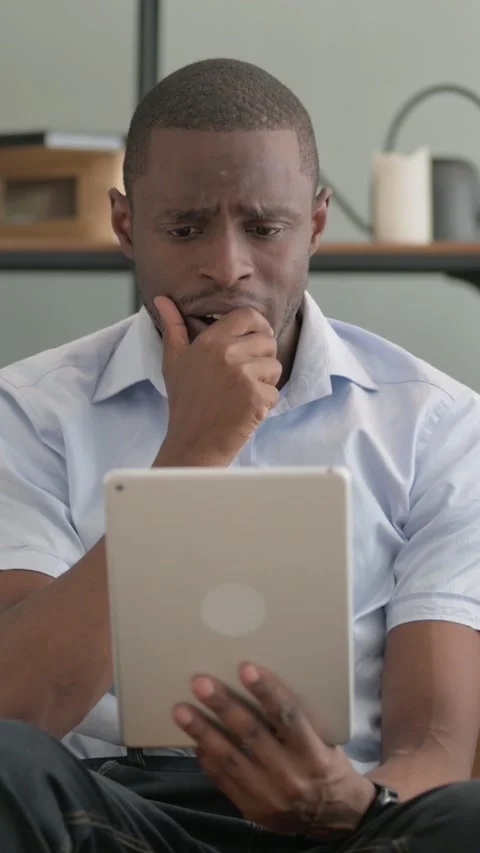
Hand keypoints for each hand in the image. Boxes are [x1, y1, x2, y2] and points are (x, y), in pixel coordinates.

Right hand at [154, 297, 280, 466]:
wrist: (192, 443)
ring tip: (241, 395)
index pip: (248, 316)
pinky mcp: (255, 397)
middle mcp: (227, 354)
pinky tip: (244, 411)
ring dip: (265, 383)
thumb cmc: (185, 402)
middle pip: (268, 341)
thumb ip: (173, 327)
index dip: (257, 327)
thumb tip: (162, 299)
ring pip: (275, 367)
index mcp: (210, 341)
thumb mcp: (174, 361)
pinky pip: (275, 392)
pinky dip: (264, 404)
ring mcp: (242, 375)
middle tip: (244, 378)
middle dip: (262, 359)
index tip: (255, 342)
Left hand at [173, 664, 374, 840]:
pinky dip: (207, 758)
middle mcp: (290, 775)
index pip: (288, 716)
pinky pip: (223, 780)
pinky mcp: (252, 808)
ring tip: (181, 710)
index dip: (266, 691)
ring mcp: (269, 795)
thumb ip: (296, 719)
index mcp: (313, 753)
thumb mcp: (324, 739)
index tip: (246, 668)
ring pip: (230, 758)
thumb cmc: (326, 763)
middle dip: (223, 706)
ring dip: (203, 732)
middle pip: (252, 734)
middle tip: (200, 683)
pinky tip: (194, 739)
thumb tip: (258, 683)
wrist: (335, 816)